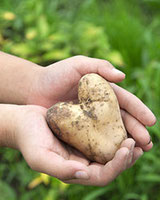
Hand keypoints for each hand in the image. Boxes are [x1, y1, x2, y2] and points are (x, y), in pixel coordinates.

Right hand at [13, 105, 139, 185]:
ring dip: (125, 146)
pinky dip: (114, 132)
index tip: (127, 149)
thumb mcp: (40, 157)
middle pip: (111, 166)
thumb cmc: (29, 139)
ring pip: (110, 151)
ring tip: (137, 137)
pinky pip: (103, 135)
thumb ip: (60, 170)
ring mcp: (83, 148)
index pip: (102, 176)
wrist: (24, 121)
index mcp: (75, 171)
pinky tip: (122, 123)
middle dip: (127, 157)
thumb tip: (84, 175)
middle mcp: (82, 162)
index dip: (117, 166)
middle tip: (139, 144)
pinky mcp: (84, 133)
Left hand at [27, 55, 155, 151]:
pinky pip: (96, 139)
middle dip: (137, 130)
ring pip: (112, 131)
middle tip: (147, 143)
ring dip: (125, 141)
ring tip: (137, 152)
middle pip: (123, 119)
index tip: (151, 122)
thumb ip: (99, 66)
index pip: (125, 101)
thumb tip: (122, 76)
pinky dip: (107, 146)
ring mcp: (90, 119)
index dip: (139, 111)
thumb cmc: (55, 75)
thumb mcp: (78, 65)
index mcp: (103, 91)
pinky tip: (114, 155)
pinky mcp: (80, 129)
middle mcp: (100, 106)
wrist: (34, 88)